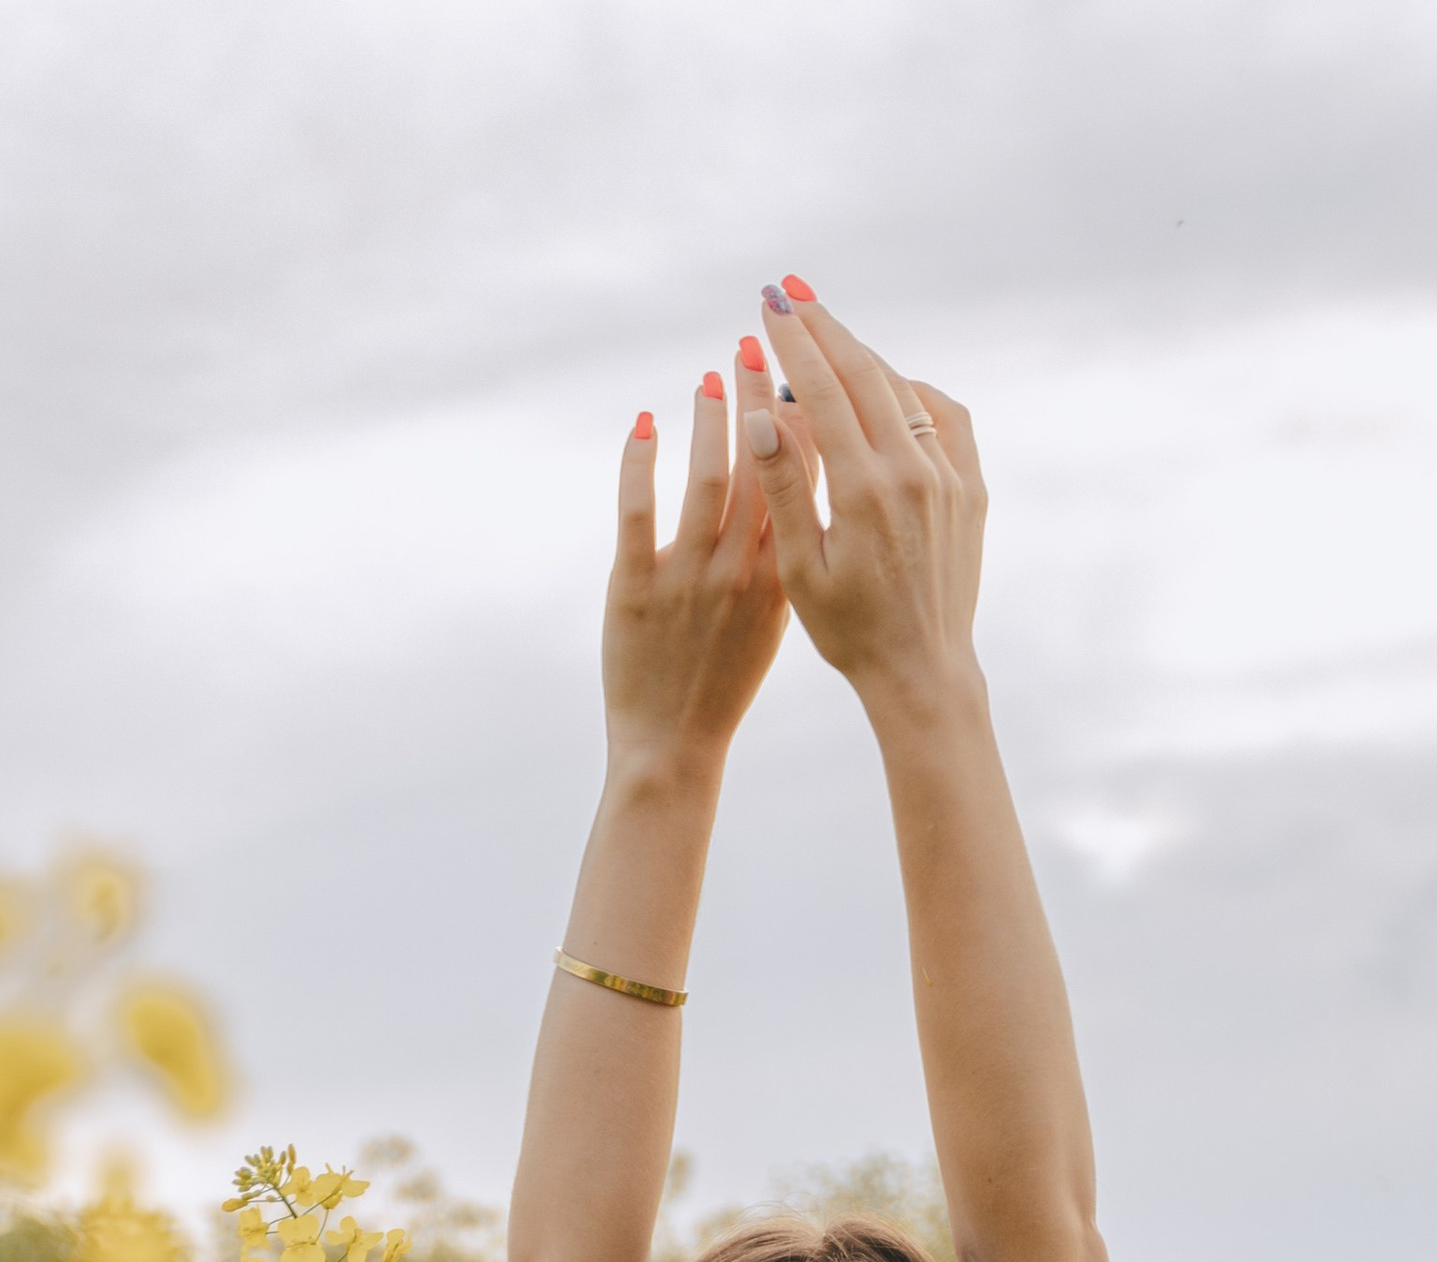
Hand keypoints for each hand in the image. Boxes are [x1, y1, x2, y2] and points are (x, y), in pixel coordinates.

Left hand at [600, 365, 787, 770]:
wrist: (674, 747)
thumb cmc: (724, 681)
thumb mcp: (774, 617)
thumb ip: (785, 553)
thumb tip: (794, 484)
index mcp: (780, 576)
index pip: (798, 483)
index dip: (800, 421)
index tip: (802, 370)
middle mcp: (739, 571)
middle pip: (755, 466)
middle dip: (758, 397)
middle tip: (756, 340)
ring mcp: (687, 579)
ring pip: (703, 481)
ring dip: (707, 419)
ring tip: (711, 373)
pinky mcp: (634, 588)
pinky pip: (637, 512)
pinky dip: (640, 461)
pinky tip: (643, 422)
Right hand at [743, 280, 985, 713]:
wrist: (922, 671)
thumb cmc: (849, 632)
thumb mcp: (799, 568)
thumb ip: (784, 487)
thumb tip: (761, 413)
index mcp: (863, 491)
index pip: (822, 391)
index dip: (794, 341)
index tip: (769, 304)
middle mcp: (912, 472)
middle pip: (863, 373)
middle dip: (824, 327)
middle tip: (790, 291)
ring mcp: (948, 476)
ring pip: (903, 389)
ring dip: (862, 356)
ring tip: (829, 336)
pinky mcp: (970, 488)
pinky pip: (944, 416)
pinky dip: (911, 391)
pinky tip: (888, 389)